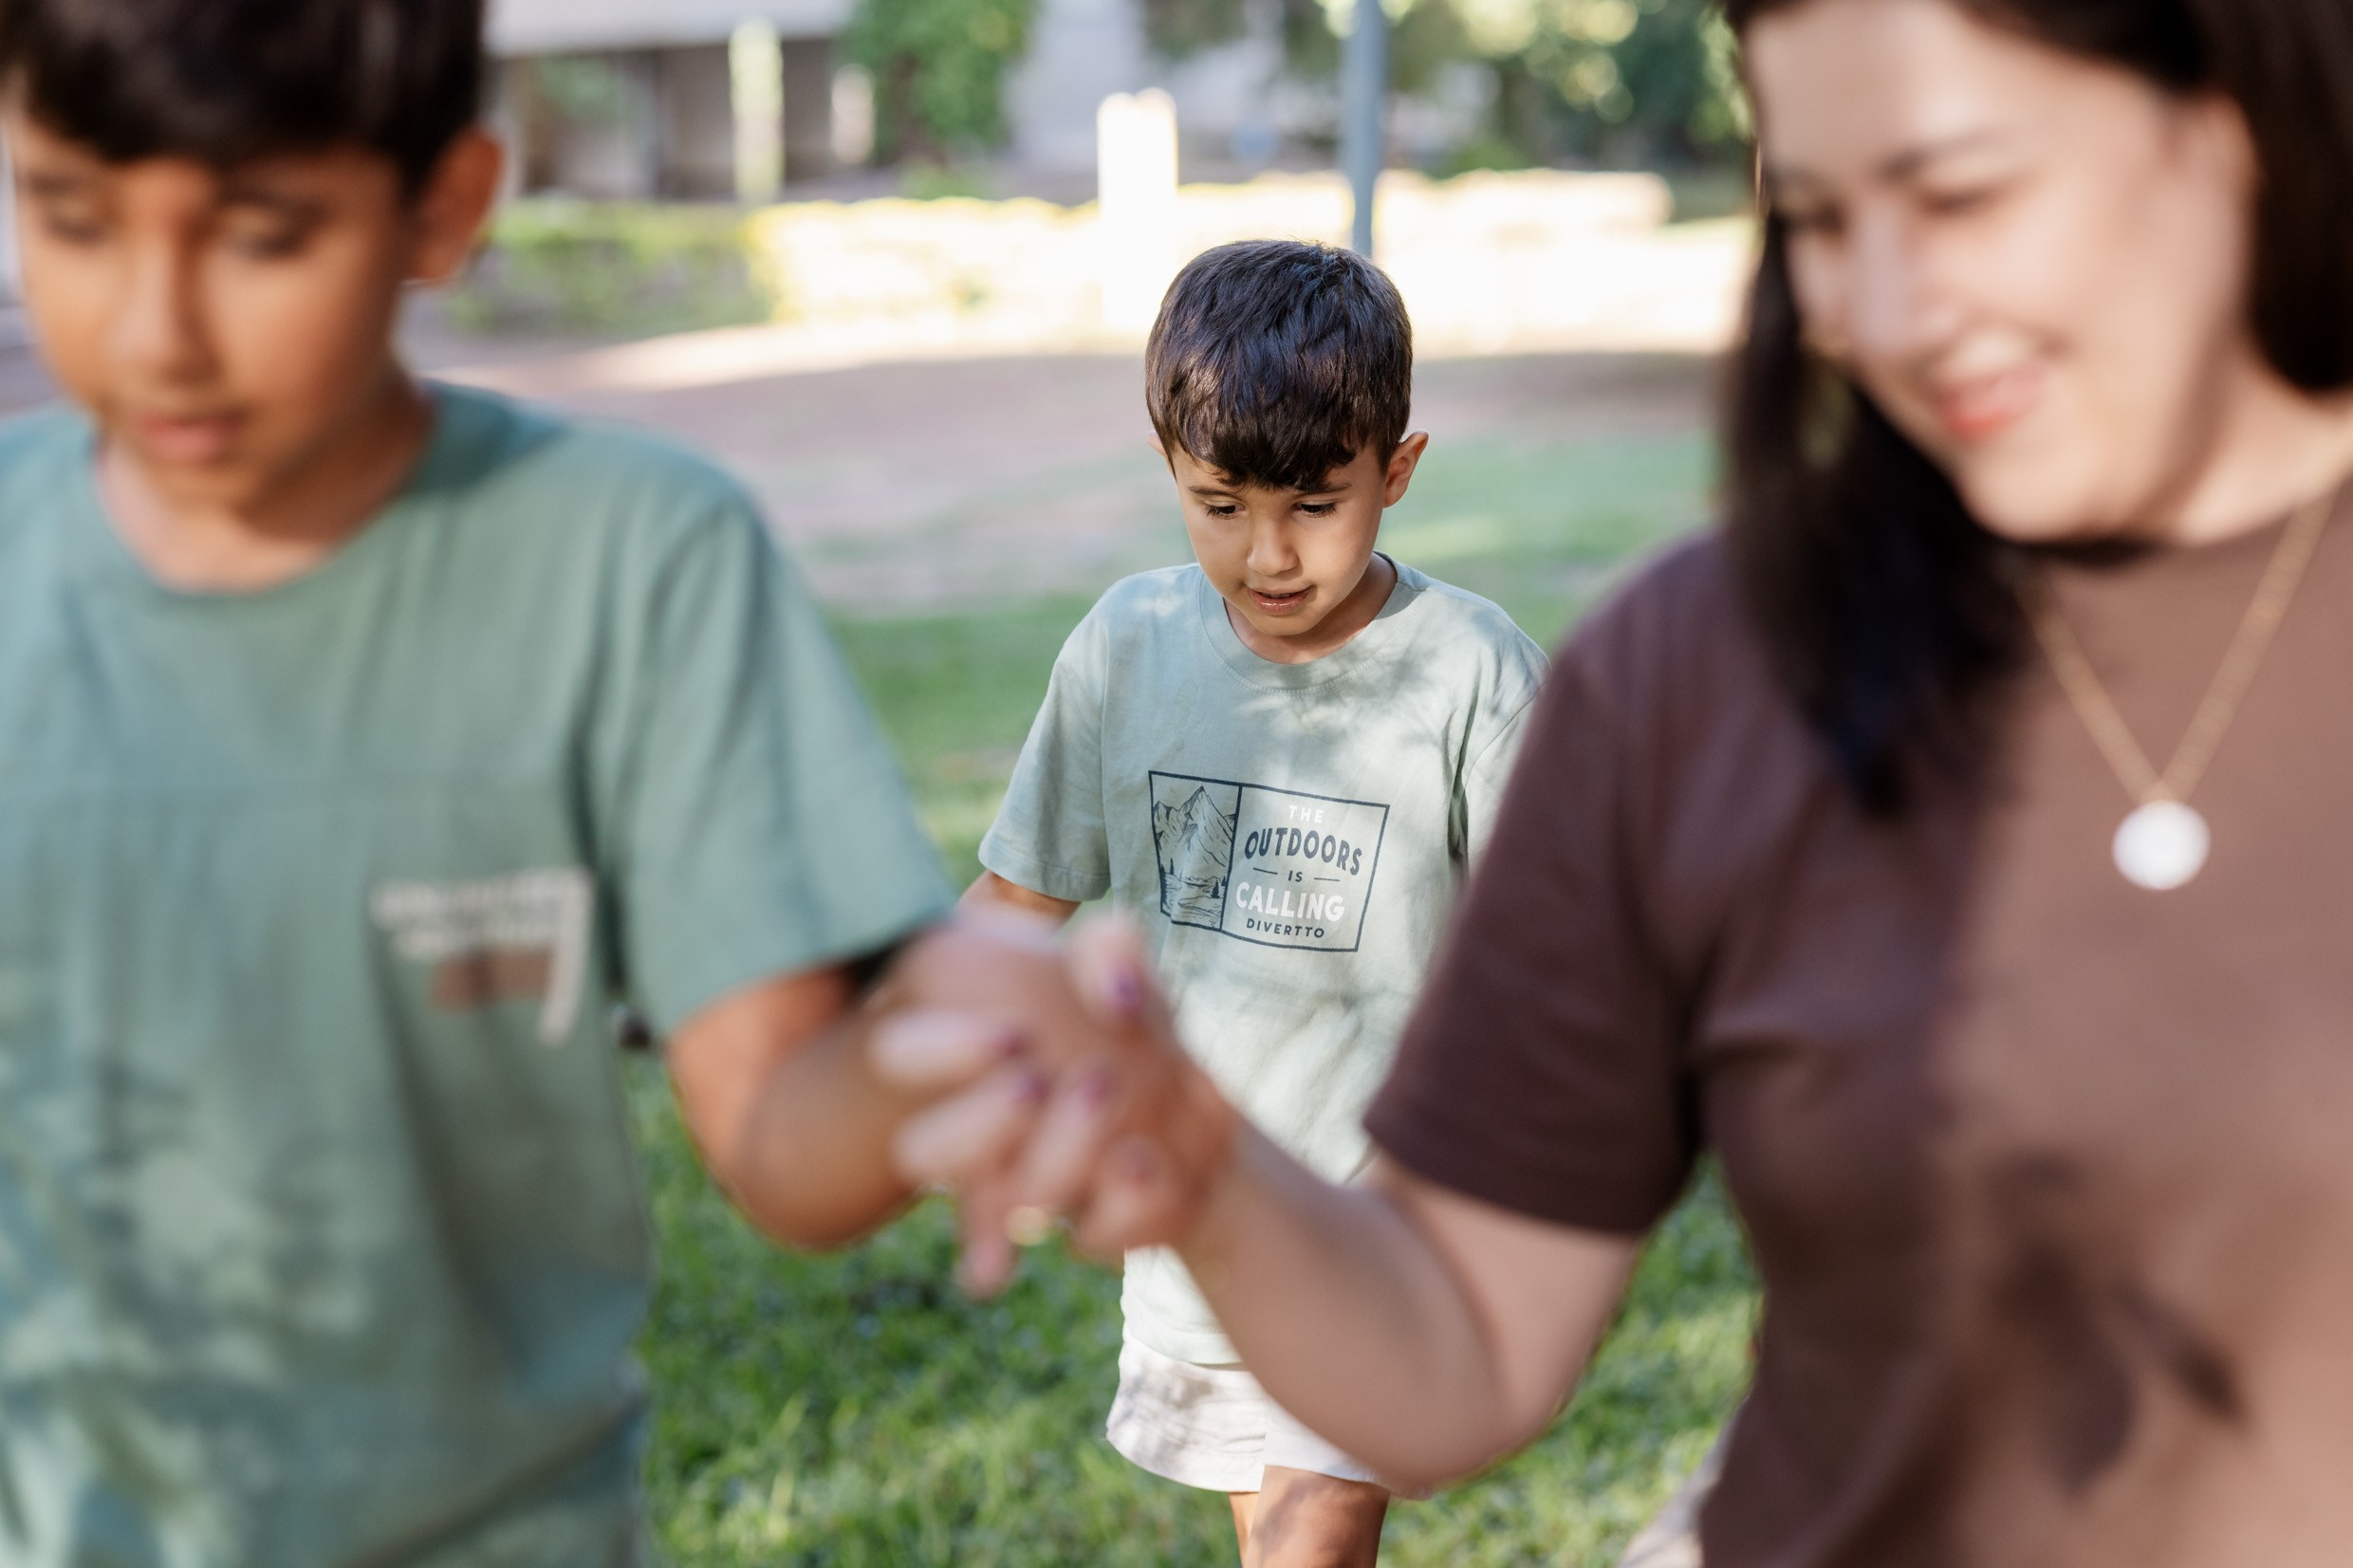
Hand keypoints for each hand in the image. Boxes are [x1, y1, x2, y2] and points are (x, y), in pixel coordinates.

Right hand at [874, 911, 1237, 1293]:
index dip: (940, 1054)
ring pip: (1010, 1206)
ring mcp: (1032, 1182)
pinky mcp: (1093, 1220)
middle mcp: (981, 1127)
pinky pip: (1095, 1238)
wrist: (1187, 1084)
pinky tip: (1148, 1166)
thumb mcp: (1113, 961)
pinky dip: (1127, 1212)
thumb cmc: (1114, 1008)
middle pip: (924, 1154)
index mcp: (966, 1047)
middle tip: (1037, 1085)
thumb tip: (1119, 998)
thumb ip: (1110, 948)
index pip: (900, 1054)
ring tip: (1110, 1096)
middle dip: (977, 1126)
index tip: (1013, 1036)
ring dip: (1059, 1160)